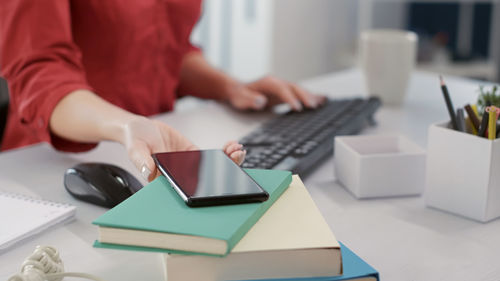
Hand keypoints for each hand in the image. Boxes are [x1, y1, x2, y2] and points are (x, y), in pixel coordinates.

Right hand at [122, 117, 244, 180]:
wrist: (140, 127)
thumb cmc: (135, 139)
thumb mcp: (135, 147)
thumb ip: (140, 159)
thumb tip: (147, 171)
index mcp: (166, 181)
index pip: (190, 189)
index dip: (208, 187)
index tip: (221, 178)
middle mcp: (181, 176)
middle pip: (208, 180)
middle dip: (226, 170)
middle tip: (237, 158)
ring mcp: (190, 166)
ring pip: (213, 168)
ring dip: (228, 160)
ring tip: (238, 150)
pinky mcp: (194, 155)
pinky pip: (212, 157)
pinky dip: (223, 152)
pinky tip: (231, 145)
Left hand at [226, 76, 324, 110]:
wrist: (238, 90)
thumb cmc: (239, 95)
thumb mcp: (240, 98)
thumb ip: (250, 99)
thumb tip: (261, 100)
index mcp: (268, 82)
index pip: (282, 89)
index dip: (290, 98)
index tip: (297, 107)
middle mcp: (278, 83)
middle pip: (294, 88)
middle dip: (304, 96)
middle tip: (313, 106)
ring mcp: (283, 87)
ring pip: (299, 90)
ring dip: (310, 96)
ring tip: (321, 104)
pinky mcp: (285, 93)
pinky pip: (299, 94)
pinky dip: (310, 96)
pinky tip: (321, 100)